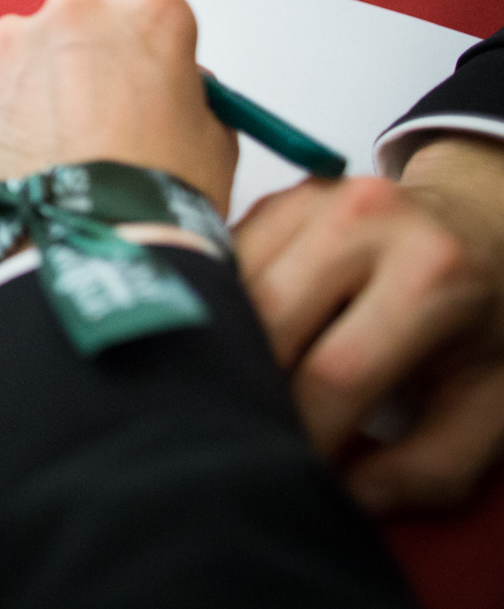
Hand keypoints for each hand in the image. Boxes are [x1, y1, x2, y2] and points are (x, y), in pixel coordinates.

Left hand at [0, 0, 237, 211]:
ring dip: (38, 84)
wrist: (89, 243)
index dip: (142, 50)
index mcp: (148, 10)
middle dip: (85, 60)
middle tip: (95, 118)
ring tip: (55, 144)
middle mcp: (76, 9)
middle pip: (81, 22)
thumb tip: (168, 86)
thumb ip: (188, 89)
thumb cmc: (154, 193)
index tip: (139, 80)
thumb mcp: (213, 133)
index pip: (145, 8)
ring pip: (29, 50)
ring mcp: (15, 39)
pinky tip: (23, 152)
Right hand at [237, 133, 503, 511]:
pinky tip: (240, 342)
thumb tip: (346, 499)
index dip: (306, 435)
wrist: (482, 224)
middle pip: (269, 322)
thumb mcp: (489, 401)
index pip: (337, 373)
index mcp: (434, 275)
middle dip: (254, 391)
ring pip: (230, 287)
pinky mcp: (277, 198)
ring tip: (245, 392)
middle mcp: (367, 219)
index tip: (294, 469)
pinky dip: (220, 309)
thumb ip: (430, 465)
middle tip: (256, 433)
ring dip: (228, 348)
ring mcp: (314, 200)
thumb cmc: (484, 321)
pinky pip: (222, 262)